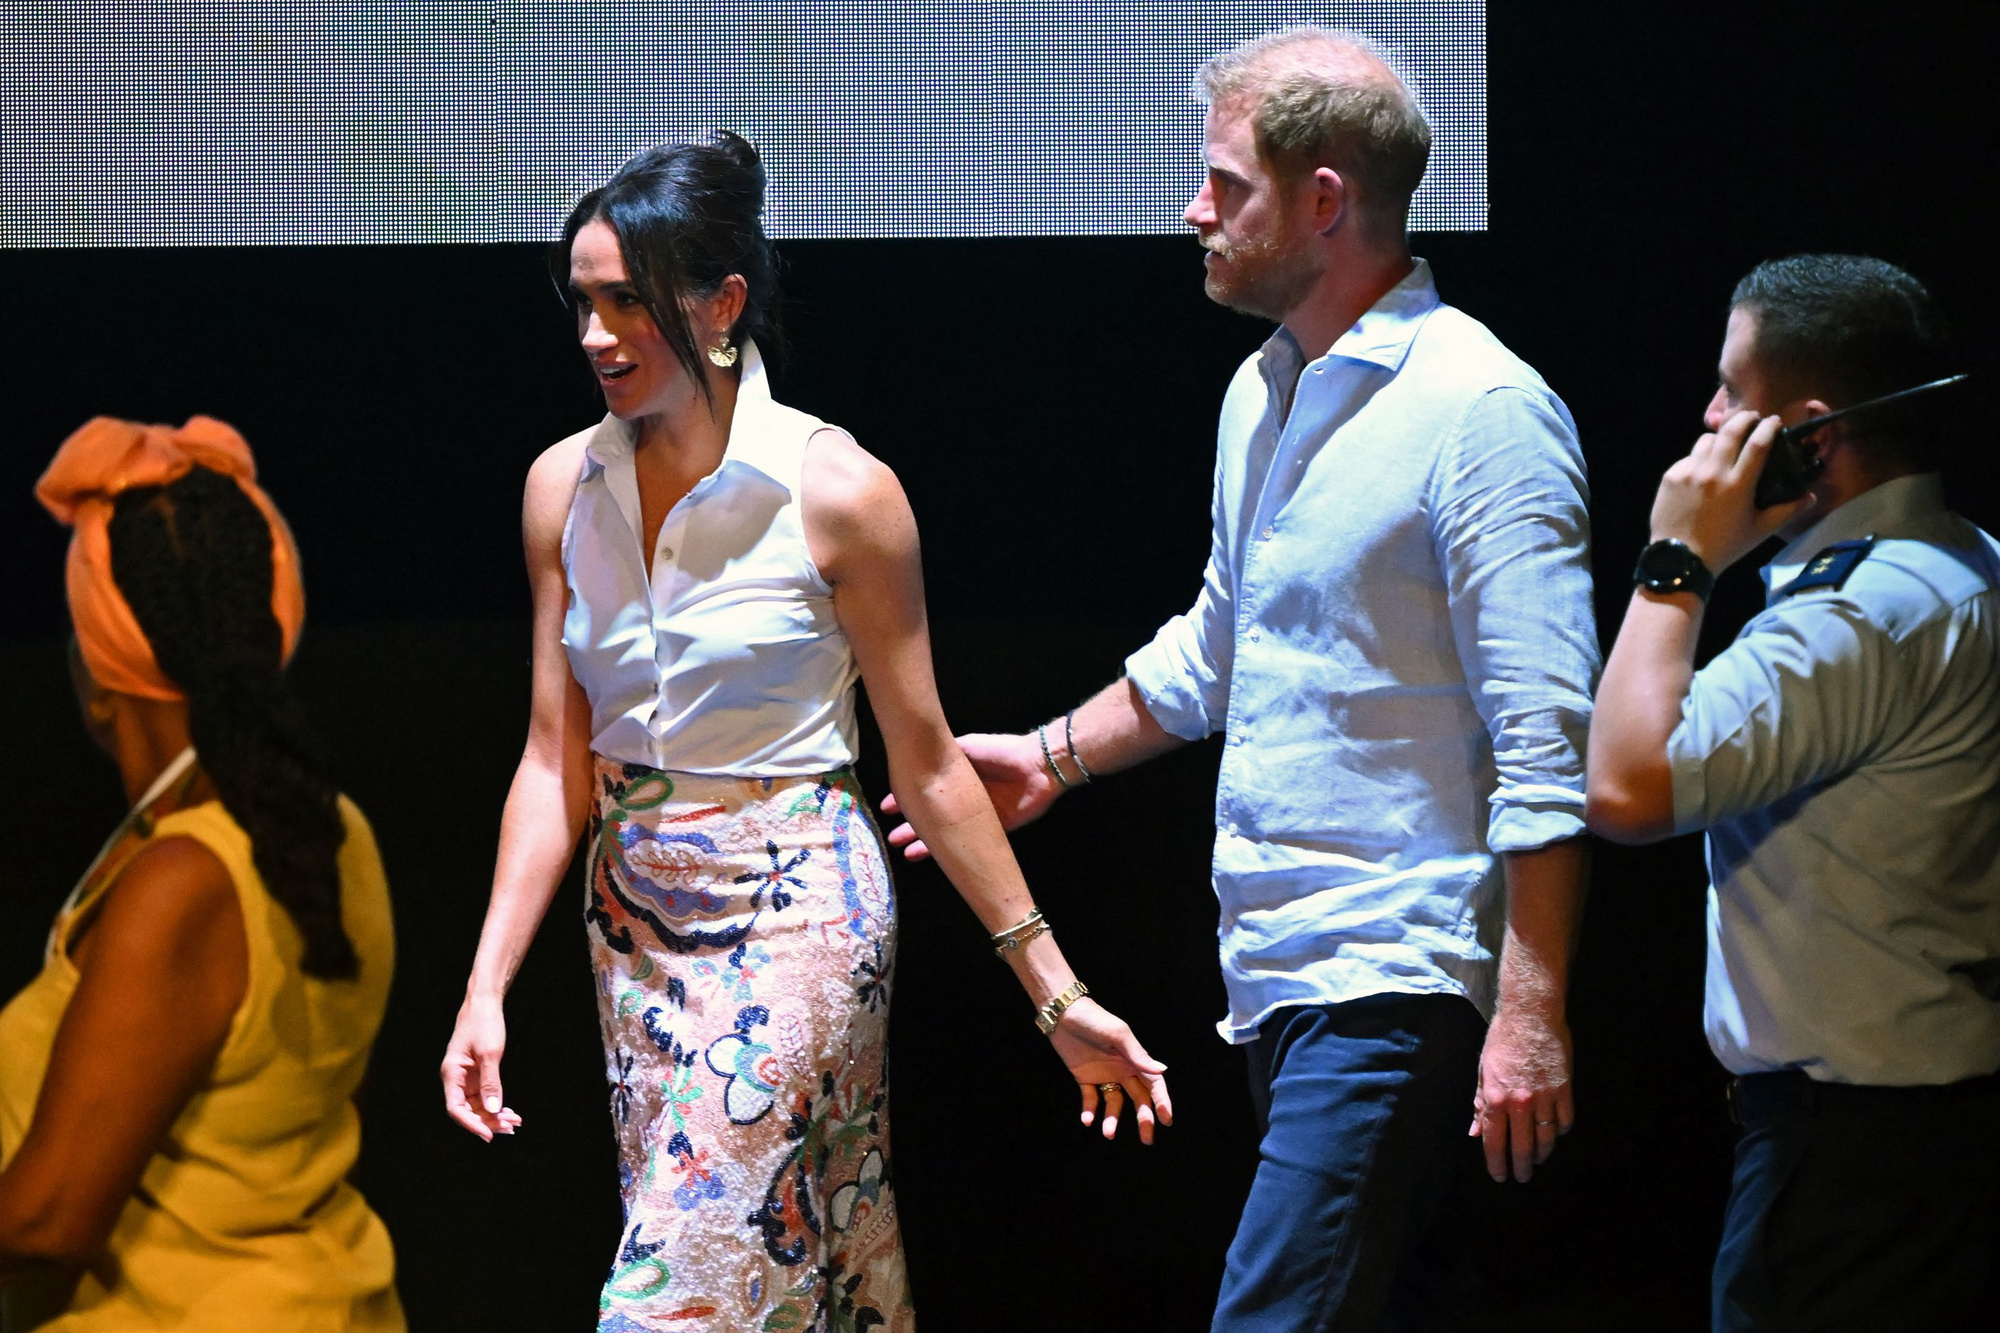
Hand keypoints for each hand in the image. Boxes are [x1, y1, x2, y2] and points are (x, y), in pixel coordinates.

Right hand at [441, 992, 522, 1140]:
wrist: (484, 1003)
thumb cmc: (484, 1023)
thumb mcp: (490, 1053)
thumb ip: (491, 1082)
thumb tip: (493, 1109)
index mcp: (451, 1073)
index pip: (456, 1108)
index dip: (471, 1124)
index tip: (489, 1135)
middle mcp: (455, 1079)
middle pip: (467, 1110)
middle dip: (488, 1121)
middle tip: (510, 1128)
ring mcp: (465, 1078)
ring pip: (477, 1106)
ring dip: (493, 1115)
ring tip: (514, 1122)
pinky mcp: (475, 1075)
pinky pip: (483, 1096)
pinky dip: (495, 1105)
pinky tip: (509, 1112)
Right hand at [880, 731, 1062, 861]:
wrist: (1037, 767)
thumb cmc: (1000, 752)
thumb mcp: (965, 748)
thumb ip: (943, 756)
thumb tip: (913, 763)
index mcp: (954, 776)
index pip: (924, 790)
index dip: (905, 798)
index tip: (886, 808)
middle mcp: (961, 797)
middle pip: (931, 814)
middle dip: (910, 825)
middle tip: (890, 837)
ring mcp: (975, 816)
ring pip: (944, 831)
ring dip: (924, 841)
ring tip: (903, 850)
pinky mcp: (990, 830)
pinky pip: (965, 843)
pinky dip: (948, 850)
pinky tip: (930, 856)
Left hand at [1046, 997, 1173, 1144]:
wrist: (1063, 1014)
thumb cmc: (1094, 1019)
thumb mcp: (1118, 1035)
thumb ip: (1138, 1055)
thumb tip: (1162, 1071)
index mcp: (1134, 1059)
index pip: (1153, 1084)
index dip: (1161, 1101)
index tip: (1166, 1120)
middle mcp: (1122, 1069)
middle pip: (1138, 1098)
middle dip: (1143, 1118)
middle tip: (1146, 1139)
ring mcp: (1104, 1074)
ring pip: (1114, 1102)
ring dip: (1112, 1119)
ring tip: (1107, 1133)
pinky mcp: (1085, 1077)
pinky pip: (1090, 1098)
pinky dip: (1090, 1110)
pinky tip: (1087, 1120)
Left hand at [1469, 1004, 1572, 1181]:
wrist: (1531, 1016)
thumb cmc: (1502, 1041)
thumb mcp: (1483, 1071)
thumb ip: (1480, 1104)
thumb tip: (1476, 1132)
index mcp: (1496, 1098)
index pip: (1495, 1141)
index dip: (1496, 1163)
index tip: (1499, 1175)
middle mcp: (1520, 1103)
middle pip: (1523, 1147)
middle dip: (1521, 1167)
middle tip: (1522, 1177)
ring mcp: (1545, 1098)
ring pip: (1546, 1138)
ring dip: (1542, 1154)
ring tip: (1538, 1160)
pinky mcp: (1565, 1090)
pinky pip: (1565, 1121)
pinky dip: (1559, 1131)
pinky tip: (1554, 1134)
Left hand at [1649, 410, 1815, 573]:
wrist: (1679, 559)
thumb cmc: (1725, 546)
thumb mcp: (1760, 530)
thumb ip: (1788, 510)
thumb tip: (1811, 496)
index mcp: (1738, 484)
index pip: (1758, 443)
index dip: (1769, 427)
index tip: (1775, 421)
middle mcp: (1713, 472)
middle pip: (1731, 431)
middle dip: (1745, 418)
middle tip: (1753, 418)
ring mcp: (1688, 472)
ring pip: (1706, 440)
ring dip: (1720, 438)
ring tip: (1727, 445)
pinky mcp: (1670, 476)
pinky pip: (1688, 457)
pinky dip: (1699, 459)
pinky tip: (1704, 470)